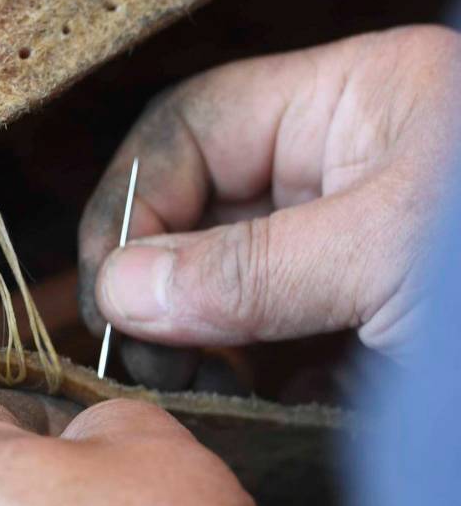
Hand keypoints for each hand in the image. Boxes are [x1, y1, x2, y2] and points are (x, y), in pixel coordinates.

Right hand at [79, 25, 460, 355]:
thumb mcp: (390, 252)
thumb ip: (251, 270)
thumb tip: (118, 291)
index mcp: (345, 101)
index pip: (192, 127)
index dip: (135, 204)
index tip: (114, 288)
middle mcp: (336, 164)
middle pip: (197, 206)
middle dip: (155, 281)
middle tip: (140, 355)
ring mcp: (347, 245)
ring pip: (226, 279)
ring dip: (192, 334)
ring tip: (187, 383)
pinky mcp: (365, 320)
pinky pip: (276, 340)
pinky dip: (250, 375)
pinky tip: (245, 405)